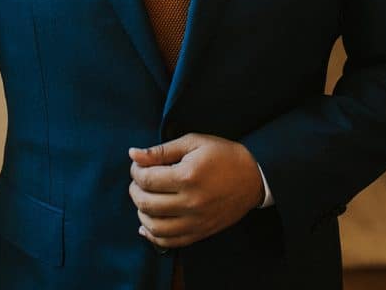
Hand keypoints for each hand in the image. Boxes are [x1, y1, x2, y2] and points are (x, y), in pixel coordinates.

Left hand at [128, 133, 263, 248]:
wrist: (252, 176)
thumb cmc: (222, 155)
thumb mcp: (193, 142)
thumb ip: (162, 150)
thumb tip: (133, 154)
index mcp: (187, 176)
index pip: (147, 180)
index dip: (136, 171)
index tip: (138, 164)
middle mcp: (190, 202)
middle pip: (146, 203)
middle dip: (135, 190)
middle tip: (138, 180)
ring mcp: (195, 221)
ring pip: (154, 227)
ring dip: (141, 213)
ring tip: (144, 198)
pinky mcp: (200, 233)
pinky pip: (169, 242)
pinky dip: (153, 236)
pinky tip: (147, 224)